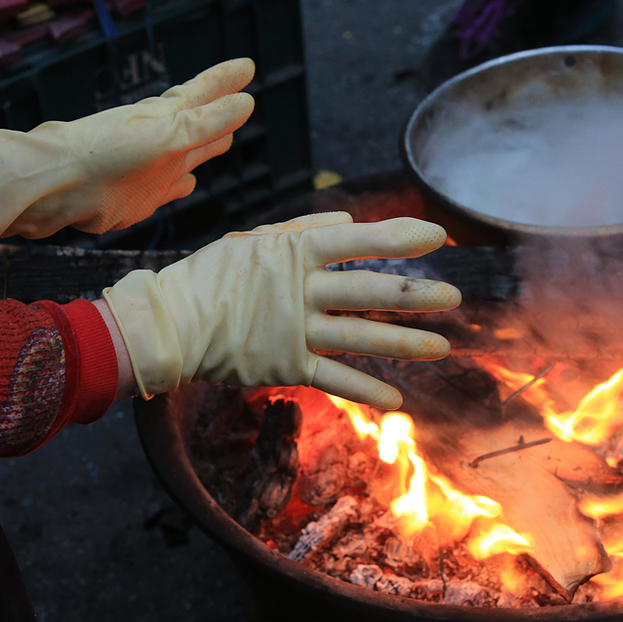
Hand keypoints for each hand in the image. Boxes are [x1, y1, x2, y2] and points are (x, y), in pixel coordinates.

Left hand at [0, 58, 255, 253]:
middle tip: (240, 101)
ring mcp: (154, 170)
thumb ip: (207, 122)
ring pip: (189, 155)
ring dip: (206, 147)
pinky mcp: (143, 197)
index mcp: (168, 119)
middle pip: (201, 123)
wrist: (62, 186)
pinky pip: (171, 187)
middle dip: (221, 112)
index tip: (248, 66)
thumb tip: (247, 103)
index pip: (204, 92)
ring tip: (225, 142)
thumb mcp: (167, 135)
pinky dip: (182, 184)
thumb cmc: (109, 154)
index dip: (226, 80)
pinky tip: (187, 185)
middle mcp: (163, 142)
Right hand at [102, 213, 461, 408]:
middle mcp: (299, 289)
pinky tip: (396, 400)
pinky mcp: (284, 365)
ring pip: (358, 337)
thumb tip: (349, 221)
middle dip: (415, 295)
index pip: (355, 241)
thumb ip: (304, 228)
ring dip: (403, 343)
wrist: (167, 323)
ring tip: (442, 347)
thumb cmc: (211, 276)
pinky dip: (364, 390)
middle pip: (367, 292)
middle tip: (455, 296)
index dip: (397, 237)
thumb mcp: (254, 240)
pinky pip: (332, 379)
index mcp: (293, 251)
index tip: (437, 235)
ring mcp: (293, 330)